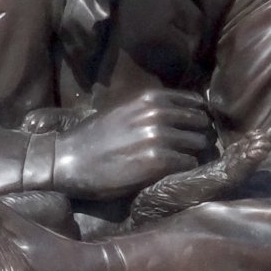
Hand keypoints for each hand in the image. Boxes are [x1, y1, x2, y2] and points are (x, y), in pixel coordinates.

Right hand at [50, 90, 210, 199]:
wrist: (69, 159)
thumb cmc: (96, 136)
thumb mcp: (126, 109)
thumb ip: (154, 108)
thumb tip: (186, 113)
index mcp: (151, 97)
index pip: (195, 103)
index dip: (197, 118)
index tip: (192, 130)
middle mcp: (159, 113)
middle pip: (202, 124)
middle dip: (198, 136)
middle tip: (189, 149)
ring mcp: (159, 137)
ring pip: (199, 145)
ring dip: (193, 155)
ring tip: (180, 162)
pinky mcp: (158, 162)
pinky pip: (189, 164)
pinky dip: (184, 170)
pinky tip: (170, 173)